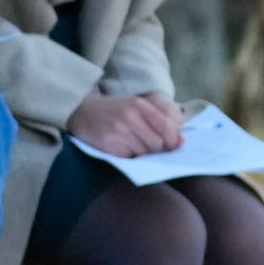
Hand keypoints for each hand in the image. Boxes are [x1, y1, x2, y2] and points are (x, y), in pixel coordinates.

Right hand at [68, 89, 188, 159]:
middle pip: (157, 143)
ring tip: (131, 145)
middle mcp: (129, 117)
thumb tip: (181, 143)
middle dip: (156, 150)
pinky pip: (129, 158)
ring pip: (144, 153)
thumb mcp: (136, 108)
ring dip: (142, 154)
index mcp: (139, 105)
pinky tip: (121, 148)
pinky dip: (129, 157)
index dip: (173, 141)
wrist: (82, 111)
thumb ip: (159, 122)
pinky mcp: (108, 145)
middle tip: (148, 147)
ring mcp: (118, 131)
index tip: (172, 147)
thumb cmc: (114, 111)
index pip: (166, 127)